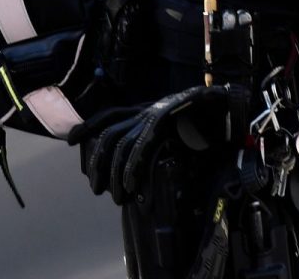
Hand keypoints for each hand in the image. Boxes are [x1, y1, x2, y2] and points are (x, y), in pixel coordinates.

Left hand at [75, 85, 238, 204]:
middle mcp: (145, 111)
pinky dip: (133, 167)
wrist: (226, 104)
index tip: (72, 140)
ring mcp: (154, 116)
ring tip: (114, 194)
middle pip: (109, 134)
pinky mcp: (165, 124)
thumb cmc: (202, 119)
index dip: (88, 126)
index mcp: (145, 109)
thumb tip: (139, 166)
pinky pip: (142, 147)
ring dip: (114, 172)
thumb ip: (155, 140)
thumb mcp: (172, 128)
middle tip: (95, 185)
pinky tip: (131, 185)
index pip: (109, 115)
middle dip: (97, 162)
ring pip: (121, 143)